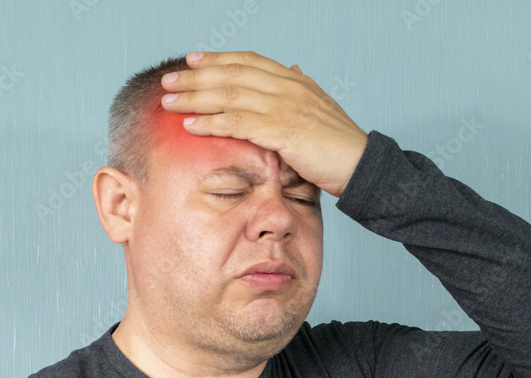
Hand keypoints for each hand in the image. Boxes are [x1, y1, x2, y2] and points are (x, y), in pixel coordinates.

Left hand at [160, 51, 368, 197]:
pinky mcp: (282, 131)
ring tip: (168, 101)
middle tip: (169, 81)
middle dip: (196, 76)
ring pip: (229, 94)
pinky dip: (211, 122)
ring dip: (195, 97)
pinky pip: (237, 122)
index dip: (218, 59)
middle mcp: (288, 87)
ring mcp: (285, 107)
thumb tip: (293, 69)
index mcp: (296, 81)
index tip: (193, 60)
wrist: (362, 166)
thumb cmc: (341, 146)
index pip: (249, 61)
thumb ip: (302, 90)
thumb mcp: (321, 109)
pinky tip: (191, 125)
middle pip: (232, 74)